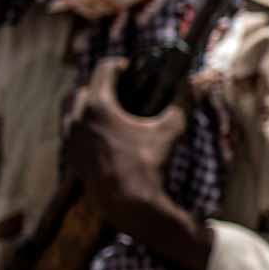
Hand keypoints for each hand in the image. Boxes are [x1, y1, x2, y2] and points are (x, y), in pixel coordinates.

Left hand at [64, 60, 206, 269]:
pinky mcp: (70, 157)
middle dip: (100, 85)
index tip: (130, 68)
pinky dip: (84, 126)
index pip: (103, 71)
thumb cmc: (148, 164)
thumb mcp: (170, 130)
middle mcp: (77, 119)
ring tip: (110, 110)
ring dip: (87, 105)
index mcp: (98, 106)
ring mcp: (70, 139)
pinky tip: (104, 134)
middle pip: (83, 89)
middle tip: (120, 89)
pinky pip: (71, 132)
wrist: (128, 204)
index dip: (119, 65)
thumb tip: (198, 81)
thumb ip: (183, 102)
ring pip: (72, 111)